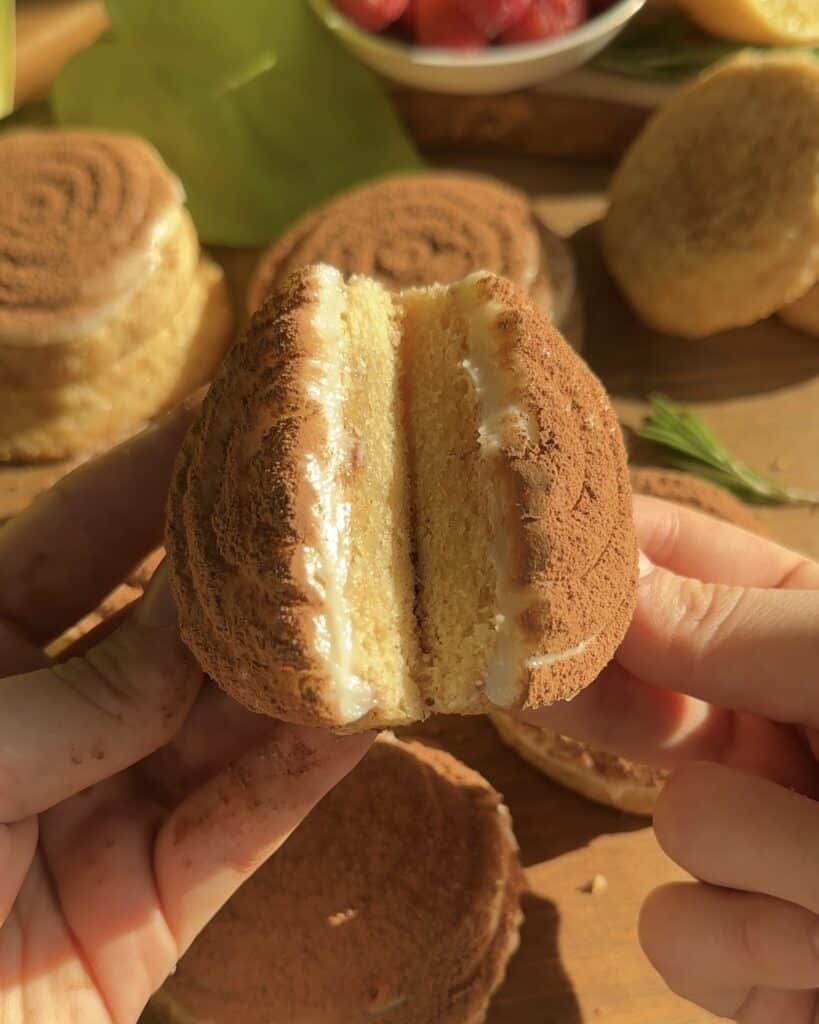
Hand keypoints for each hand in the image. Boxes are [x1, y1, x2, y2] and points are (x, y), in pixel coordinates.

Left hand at [0, 402, 371, 1023]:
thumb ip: (90, 693)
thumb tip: (212, 616)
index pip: (81, 539)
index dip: (162, 477)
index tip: (242, 417)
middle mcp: (48, 722)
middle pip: (171, 630)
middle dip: (254, 572)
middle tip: (338, 500)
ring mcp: (106, 814)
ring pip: (224, 726)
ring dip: (301, 671)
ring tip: (379, 598)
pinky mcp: (156, 908)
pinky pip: (241, 825)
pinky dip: (303, 771)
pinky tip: (363, 709)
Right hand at [520, 494, 818, 1021]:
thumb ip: (744, 629)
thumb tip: (606, 585)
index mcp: (810, 640)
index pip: (683, 567)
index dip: (606, 554)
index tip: (526, 544)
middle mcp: (774, 734)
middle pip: (640, 687)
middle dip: (605, 684)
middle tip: (527, 660)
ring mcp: (759, 843)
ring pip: (670, 822)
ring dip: (760, 849)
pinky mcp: (749, 953)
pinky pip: (678, 934)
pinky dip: (751, 944)